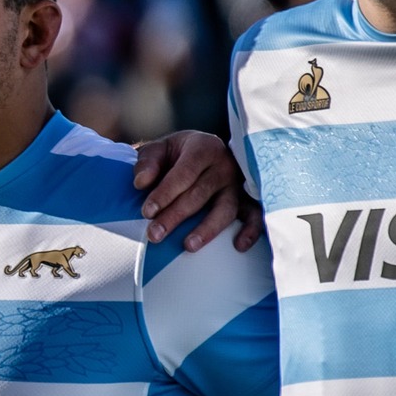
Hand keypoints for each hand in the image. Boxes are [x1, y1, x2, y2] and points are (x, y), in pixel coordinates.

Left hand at [132, 131, 264, 251]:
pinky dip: (250, 231)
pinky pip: (253, 216)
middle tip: (154, 235)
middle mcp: (224, 165)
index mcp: (203, 148)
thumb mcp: (158, 150)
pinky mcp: (247, 200)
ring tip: (188, 246)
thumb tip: (141, 183)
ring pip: (225, 208)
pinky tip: (238, 246)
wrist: (199, 153)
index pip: (184, 173)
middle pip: (200, 194)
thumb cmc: (175, 155)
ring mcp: (237, 184)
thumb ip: (148, 163)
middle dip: (176, 216)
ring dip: (207, 229)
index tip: (147, 212)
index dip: (166, 193)